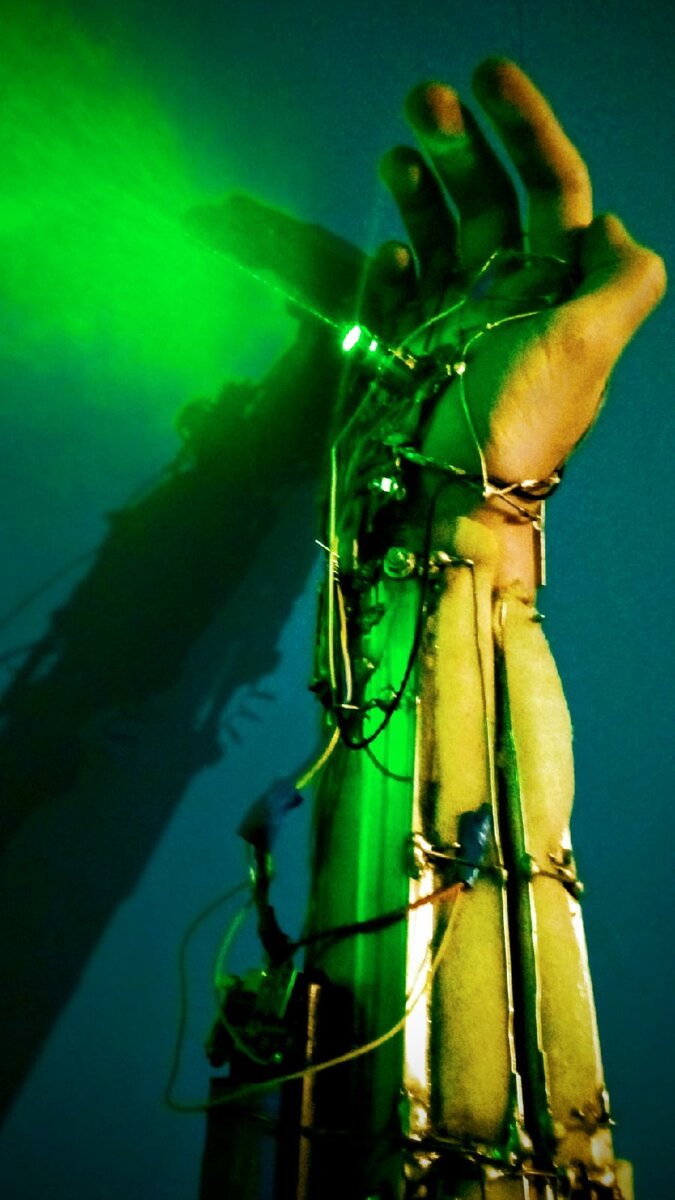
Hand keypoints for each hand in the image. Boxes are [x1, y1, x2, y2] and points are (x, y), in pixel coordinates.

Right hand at [186, 58, 664, 489]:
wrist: (442, 504)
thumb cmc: (515, 421)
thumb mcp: (587, 343)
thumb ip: (622, 278)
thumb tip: (610, 229)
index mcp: (556, 292)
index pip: (551, 192)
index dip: (528, 129)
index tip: (490, 75)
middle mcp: (506, 302)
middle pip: (488, 205)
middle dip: (461, 146)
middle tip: (423, 99)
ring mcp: (450, 328)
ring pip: (438, 240)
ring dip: (420, 191)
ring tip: (395, 155)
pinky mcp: (400, 355)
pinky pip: (397, 295)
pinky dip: (393, 267)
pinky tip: (392, 251)